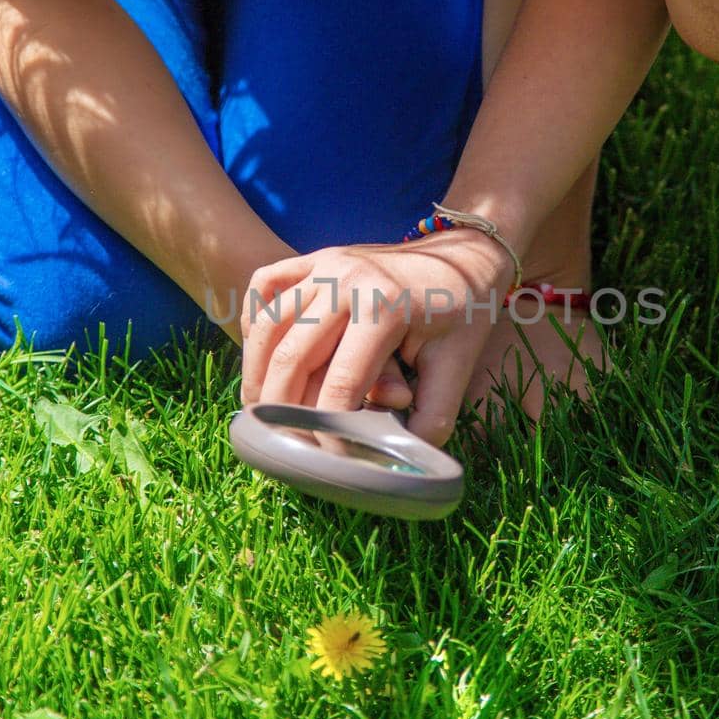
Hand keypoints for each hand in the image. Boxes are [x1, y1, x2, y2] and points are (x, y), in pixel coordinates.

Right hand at [239, 232, 514, 445]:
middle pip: (293, 356)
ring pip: (269, 323)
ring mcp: (326, 264)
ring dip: (256, 369)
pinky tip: (261, 354)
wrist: (463, 259)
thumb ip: (432, 417)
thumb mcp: (457, 367)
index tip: (324, 457)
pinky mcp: (316, 258)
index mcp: (384, 308)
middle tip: (279, 441)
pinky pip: (266, 284)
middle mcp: (347, 280)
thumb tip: (396, 459)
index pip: (340, 383)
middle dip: (281, 408)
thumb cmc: (461, 315)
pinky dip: (255, 320)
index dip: (327, 428)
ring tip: (259, 408)